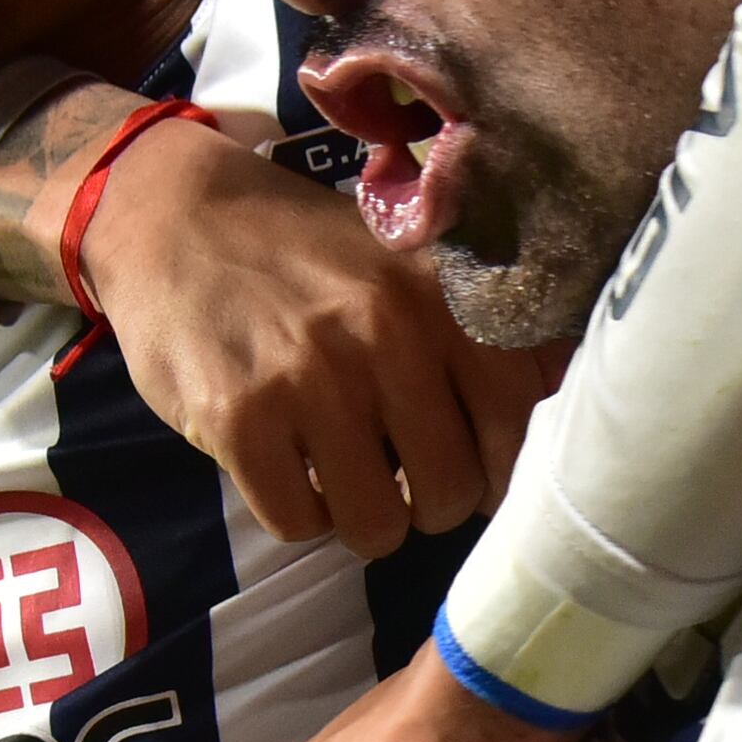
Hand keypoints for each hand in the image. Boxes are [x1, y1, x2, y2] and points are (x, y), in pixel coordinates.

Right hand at [75, 125, 552, 557]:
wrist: (174, 217)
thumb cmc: (307, 256)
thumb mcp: (406, 267)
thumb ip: (484, 329)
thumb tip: (567, 395)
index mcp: (441, 295)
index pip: (515, 425)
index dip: (498, 470)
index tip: (469, 466)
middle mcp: (386, 331)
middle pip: (449, 493)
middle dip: (424, 503)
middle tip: (394, 473)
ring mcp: (309, 376)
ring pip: (376, 524)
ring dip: (360, 518)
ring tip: (338, 473)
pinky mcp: (239, 416)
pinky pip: (297, 524)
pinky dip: (294, 514)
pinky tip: (284, 466)